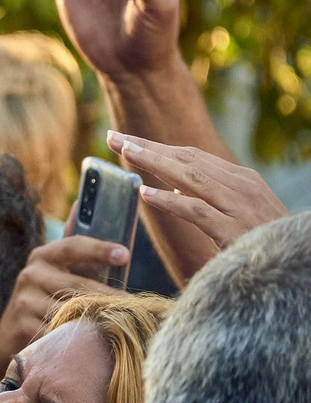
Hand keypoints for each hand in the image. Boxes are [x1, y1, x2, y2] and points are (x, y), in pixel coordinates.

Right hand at [0, 235, 125, 388]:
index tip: (124, 255)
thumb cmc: (46, 303)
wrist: (8, 337)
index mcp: (43, 257)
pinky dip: (79, 337)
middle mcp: (31, 274)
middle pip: (79, 285)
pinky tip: (94, 342)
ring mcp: (24, 300)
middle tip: (136, 307)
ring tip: (121, 327)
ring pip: (72, 311)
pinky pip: (60, 331)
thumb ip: (81, 263)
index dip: (100, 249)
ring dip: (98, 320)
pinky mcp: (22, 325)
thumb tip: (110, 244)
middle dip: (110, 297)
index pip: (73, 246)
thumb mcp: (58, 277)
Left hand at [110, 131, 287, 250]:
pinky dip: (171, 201)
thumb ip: (207, 197)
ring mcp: (240, 206)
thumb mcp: (236, 212)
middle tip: (112, 136)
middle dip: (147, 146)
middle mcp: (241, 186)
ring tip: (124, 152)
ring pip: (190, 177)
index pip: (191, 155)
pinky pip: (198, 211)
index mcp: (240, 179)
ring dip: (154, 162)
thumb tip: (171, 185)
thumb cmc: (263, 241)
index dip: (155, 146)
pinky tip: (146, 195)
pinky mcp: (236, 230)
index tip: (124, 139)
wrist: (300, 266)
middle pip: (186, 159)